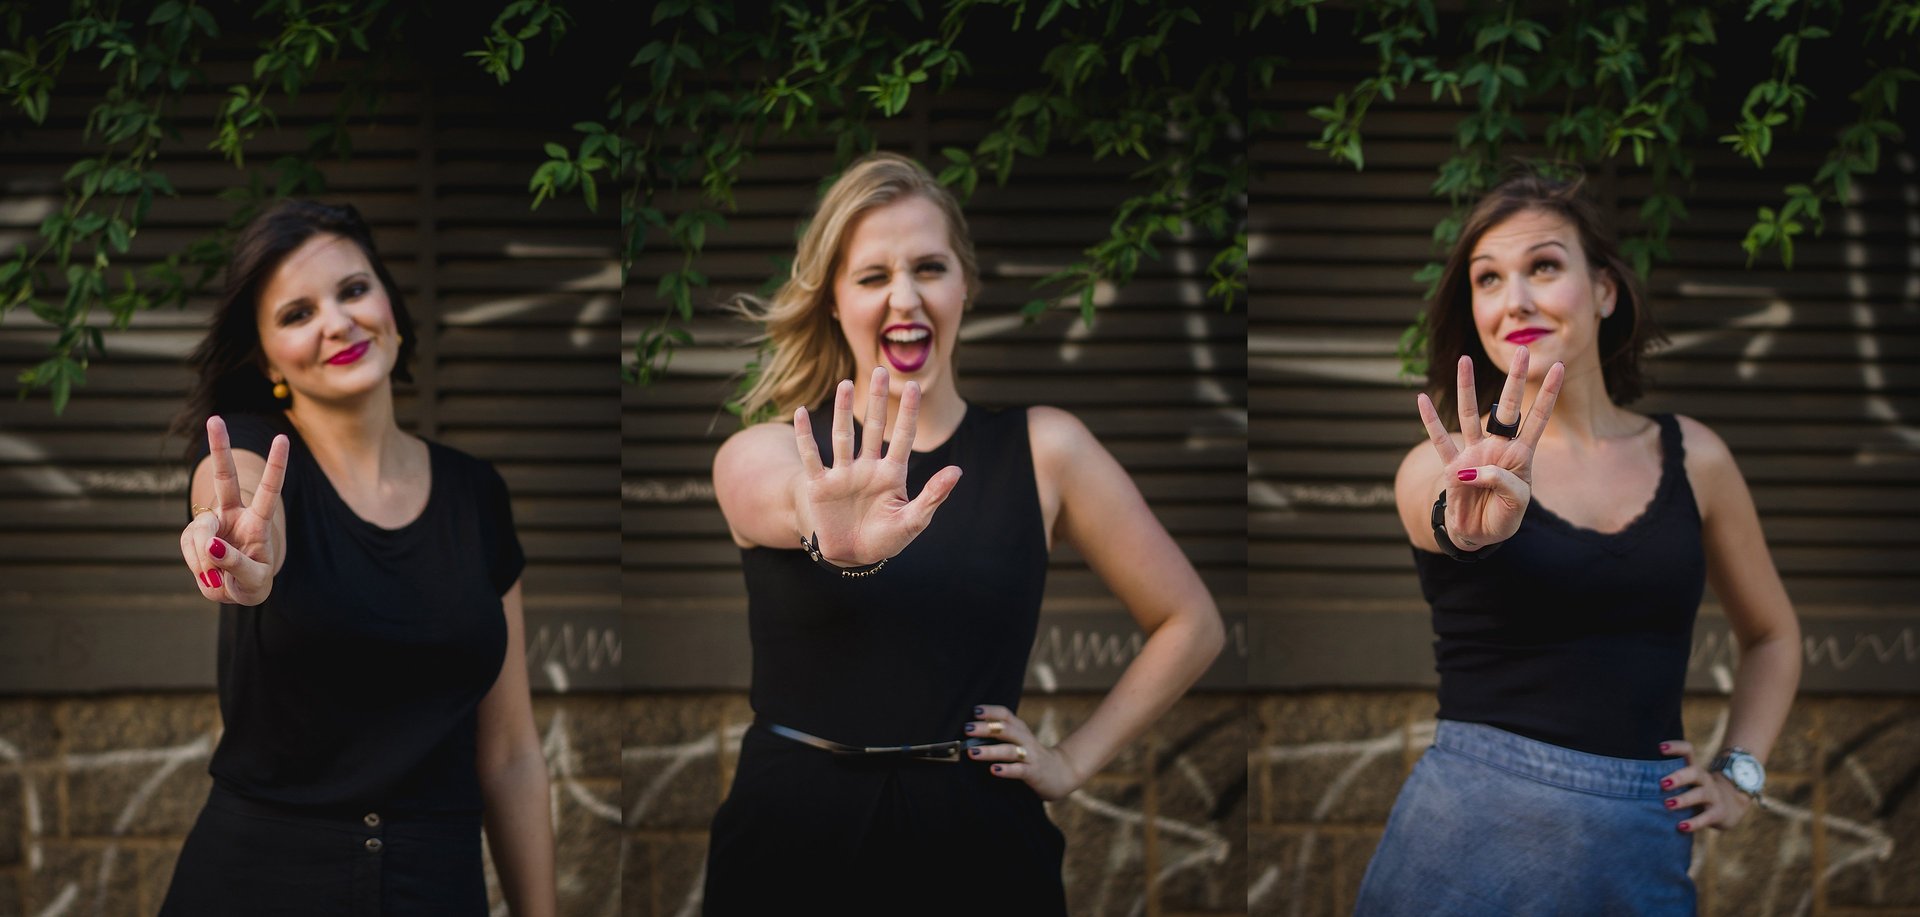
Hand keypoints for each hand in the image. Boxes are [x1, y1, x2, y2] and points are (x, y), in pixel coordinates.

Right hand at [179, 415, 288, 605]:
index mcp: (258, 522)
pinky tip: (207, 576)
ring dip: (203, 558)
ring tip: (215, 577)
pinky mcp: (194, 536)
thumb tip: (210, 546)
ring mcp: (212, 523)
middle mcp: (235, 515)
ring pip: (199, 531)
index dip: (276, 465)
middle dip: (219, 448)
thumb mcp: (253, 580)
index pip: (269, 490)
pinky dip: (195, 564)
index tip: (282, 438)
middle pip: (225, 478)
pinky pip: (187, 546)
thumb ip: (235, 564)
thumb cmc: (252, 583)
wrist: (235, 592)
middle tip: (215, 419)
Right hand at [792, 366, 961, 565]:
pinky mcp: (820, 486)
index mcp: (892, 475)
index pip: (903, 437)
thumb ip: (933, 496)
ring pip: (842, 436)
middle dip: (877, 401)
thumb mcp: (913, 521)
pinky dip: (805, 436)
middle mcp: (867, 468)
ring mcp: (842, 475)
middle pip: (872, 428)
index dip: (907, 412)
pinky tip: (801, 413)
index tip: (913, 386)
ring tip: (845, 384)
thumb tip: (957, 471)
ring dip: (842, 411)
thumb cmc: (884, 539)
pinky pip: (811, 457)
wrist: (851, 557)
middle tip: (881, 370)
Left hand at [964, 705, 1086, 800]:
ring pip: (1010, 751)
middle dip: (986, 728)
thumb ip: (1000, 735)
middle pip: (1006, 729)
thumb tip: (970, 731)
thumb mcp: (1018, 741)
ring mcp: (1030, 756)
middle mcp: (1025, 739)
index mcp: (1020, 729)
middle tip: (967, 728)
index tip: (975, 711)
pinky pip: (1020, 770)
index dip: (991, 711)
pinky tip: (994, 770)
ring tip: (972, 752)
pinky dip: (1007, 770)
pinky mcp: (1034, 773)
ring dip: (990, 750)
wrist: (1062, 773)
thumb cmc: (1031, 756)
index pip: (1006, 715)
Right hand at [1415, 347, 1564, 550]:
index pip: (1537, 419)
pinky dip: (1430, 421)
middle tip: (1520, 351)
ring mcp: (1474, 454)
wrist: (1478, 534)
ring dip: (1467, 387)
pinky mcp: (1453, 467)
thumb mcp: (1514, 504)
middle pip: (1507, 408)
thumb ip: (1501, 482)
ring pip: (1469, 414)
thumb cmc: (1502, 517)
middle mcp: (1497, 448)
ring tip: (1464, 360)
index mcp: (1520, 455)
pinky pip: (1440, 440)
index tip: (1560, 367)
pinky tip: (1422, 399)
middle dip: (1514, 379)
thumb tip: (1472, 469)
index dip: (1547, 394)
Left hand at [1658, 739, 1755, 832]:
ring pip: (1700, 794)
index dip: (1676, 747)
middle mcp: (1704, 779)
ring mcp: (1713, 795)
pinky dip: (1694, 823)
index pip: (1688, 751)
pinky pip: (1706, 817)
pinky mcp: (1718, 813)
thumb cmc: (1696, 792)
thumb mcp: (1686, 782)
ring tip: (1667, 804)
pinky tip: (1680, 827)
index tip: (1660, 747)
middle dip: (1678, 776)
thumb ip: (1665, 779)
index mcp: (1694, 769)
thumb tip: (1627, 781)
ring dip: (1683, 799)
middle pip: (1694, 772)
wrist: (1731, 806)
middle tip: (1661, 783)